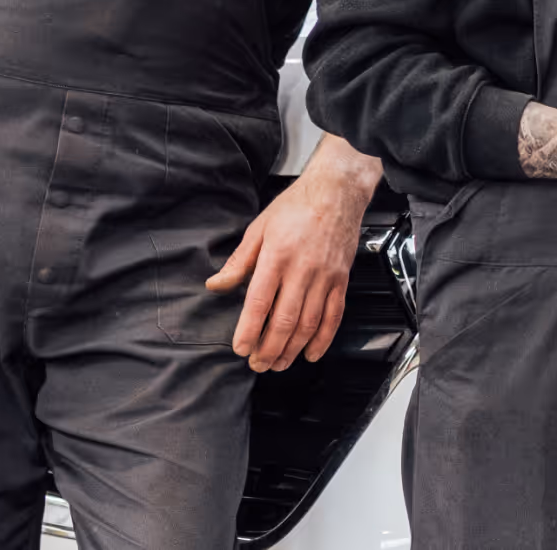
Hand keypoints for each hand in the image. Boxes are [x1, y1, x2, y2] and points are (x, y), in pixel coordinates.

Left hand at [207, 137, 377, 371]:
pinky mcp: (342, 280)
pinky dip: (323, 339)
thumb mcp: (259, 227)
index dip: (249, 330)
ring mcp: (325, 277)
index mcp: (277, 256)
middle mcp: (303, 269)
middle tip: (257, 365)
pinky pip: (334, 316)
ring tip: (278, 364)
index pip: (259, 302)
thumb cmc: (295, 206)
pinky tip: (311, 353)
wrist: (337, 192)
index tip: (240, 349)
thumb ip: (239, 261)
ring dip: (293, 349)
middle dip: (269, 348)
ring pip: (309, 323)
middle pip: (285, 319)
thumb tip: (215, 285)